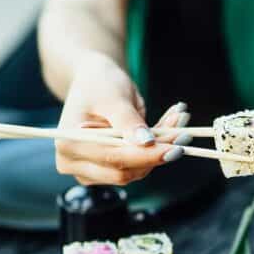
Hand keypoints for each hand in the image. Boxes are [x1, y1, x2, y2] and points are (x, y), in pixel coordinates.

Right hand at [55, 52, 186, 184]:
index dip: (147, 155)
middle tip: (184, 131)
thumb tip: (145, 142)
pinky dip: (156, 149)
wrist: (94, 82)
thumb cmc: (99, 83)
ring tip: (178, 121)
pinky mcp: (108, 171)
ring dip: (160, 149)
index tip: (176, 147)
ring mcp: (91, 171)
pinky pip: (138, 166)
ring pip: (136, 171)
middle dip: (157, 153)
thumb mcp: (113, 96)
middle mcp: (74, 163)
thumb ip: (127, 121)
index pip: (113, 158)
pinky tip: (170, 127)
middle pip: (125, 171)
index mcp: (69, 145)